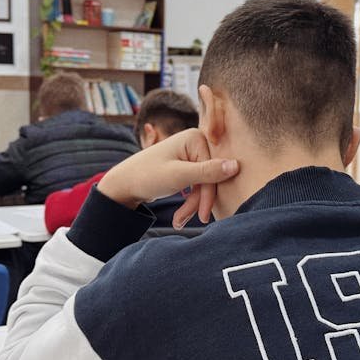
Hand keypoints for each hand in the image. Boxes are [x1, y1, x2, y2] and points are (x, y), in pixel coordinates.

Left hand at [97, 129, 238, 226]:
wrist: (123, 184)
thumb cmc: (147, 176)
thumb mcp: (178, 176)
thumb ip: (207, 172)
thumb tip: (236, 165)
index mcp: (195, 137)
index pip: (213, 170)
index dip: (208, 195)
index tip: (202, 216)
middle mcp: (195, 142)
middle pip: (209, 178)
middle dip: (197, 202)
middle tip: (182, 221)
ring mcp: (191, 153)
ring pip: (203, 184)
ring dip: (192, 205)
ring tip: (178, 222)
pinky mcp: (187, 165)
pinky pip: (197, 185)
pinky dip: (190, 201)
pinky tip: (180, 216)